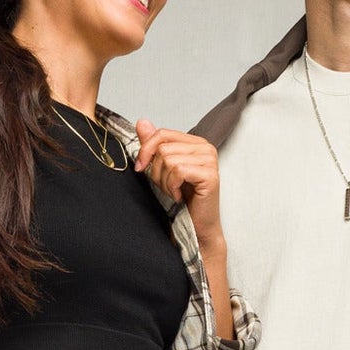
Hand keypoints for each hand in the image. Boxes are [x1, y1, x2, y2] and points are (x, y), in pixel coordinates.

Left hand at [135, 120, 222, 248]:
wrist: (196, 227)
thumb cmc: (182, 201)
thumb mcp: (162, 169)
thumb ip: (154, 146)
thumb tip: (142, 122)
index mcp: (195, 142)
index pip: (162, 134)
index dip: (146, 150)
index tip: (140, 167)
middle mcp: (205, 147)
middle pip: (163, 148)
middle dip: (157, 171)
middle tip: (166, 187)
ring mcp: (209, 160)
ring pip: (168, 160)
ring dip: (164, 181)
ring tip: (173, 192)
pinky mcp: (209, 174)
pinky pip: (178, 171)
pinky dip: (172, 186)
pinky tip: (179, 196)